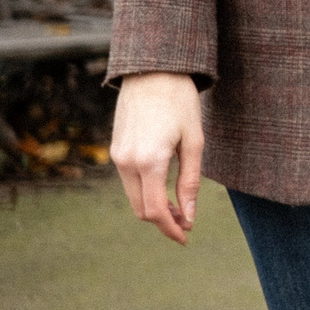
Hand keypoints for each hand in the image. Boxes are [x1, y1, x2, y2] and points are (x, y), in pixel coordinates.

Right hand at [110, 72, 203, 244]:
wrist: (152, 71)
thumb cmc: (180, 102)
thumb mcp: (194, 141)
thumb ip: (190, 181)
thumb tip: (189, 215)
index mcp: (150, 161)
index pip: (155, 210)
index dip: (171, 228)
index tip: (186, 237)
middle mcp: (127, 162)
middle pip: (141, 208)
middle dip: (163, 221)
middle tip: (187, 224)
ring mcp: (118, 156)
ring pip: (133, 196)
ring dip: (153, 207)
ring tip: (179, 208)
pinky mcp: (115, 149)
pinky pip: (129, 180)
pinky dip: (145, 191)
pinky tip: (164, 188)